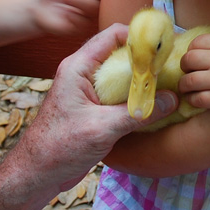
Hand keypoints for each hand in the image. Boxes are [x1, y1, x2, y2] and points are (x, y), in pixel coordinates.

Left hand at [9, 24, 177, 190]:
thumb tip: (171, 100)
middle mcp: (83, 74)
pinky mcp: (94, 109)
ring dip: (143, 80)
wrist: (37, 173)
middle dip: (146, 59)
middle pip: (120, 54)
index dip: (139, 37)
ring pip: (121, 76)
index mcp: (78, 67)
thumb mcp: (102, 129)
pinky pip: (120, 95)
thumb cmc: (58, 147)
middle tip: (172, 66)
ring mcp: (88, 92)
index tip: (164, 46)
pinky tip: (155, 105)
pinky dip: (137, 97)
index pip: (112, 36)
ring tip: (170, 84)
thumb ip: (137, 113)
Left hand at [179, 31, 209, 114]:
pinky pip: (197, 99)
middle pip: (187, 61)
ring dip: (185, 86)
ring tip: (189, 89)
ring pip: (187, 81)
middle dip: (185, 68)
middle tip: (190, 73)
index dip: (192, 51)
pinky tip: (197, 100)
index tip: (195, 60)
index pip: (195, 44)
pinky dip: (192, 100)